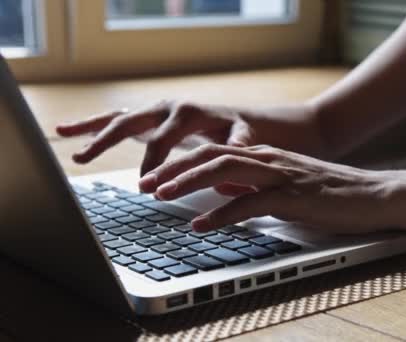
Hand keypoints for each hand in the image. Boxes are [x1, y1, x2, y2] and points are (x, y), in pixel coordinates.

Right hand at [56, 101, 262, 175]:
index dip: (153, 163)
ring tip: (67, 142)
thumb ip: (239, 142)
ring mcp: (154, 110)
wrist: (233, 117)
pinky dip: (92, 125)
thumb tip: (235, 153)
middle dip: (107, 143)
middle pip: (131, 122)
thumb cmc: (236, 130)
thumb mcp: (243, 135)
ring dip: (92, 131)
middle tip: (85, 161)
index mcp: (188, 112)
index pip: (163, 140)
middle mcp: (166, 107)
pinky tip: (68, 132)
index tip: (144, 185)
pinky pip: (116, 119)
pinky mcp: (147, 117)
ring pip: (117, 118)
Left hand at [138, 143, 394, 233]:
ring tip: (162, 195)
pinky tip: (202, 225)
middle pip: (212, 155)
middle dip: (175, 169)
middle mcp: (269, 160)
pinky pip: (251, 203)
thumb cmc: (330, 193)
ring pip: (225, 171)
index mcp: (266, 156)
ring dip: (190, 183)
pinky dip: (223, 214)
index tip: (155, 177)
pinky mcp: (294, 197)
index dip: (181, 163)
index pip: (215, 152)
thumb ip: (255, 186)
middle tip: (145, 183)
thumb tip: (225, 191)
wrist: (373, 194)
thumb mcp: (286, 186)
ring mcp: (281, 176)